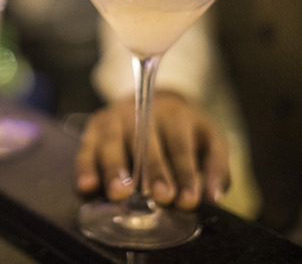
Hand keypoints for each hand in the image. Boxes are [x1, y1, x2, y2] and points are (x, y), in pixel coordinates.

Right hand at [75, 91, 229, 209]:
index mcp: (175, 116)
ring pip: (112, 143)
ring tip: (119, 194)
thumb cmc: (182, 131)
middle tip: (160, 197)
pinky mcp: (94, 128)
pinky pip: (86, 148)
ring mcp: (114, 119)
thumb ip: (216, 168)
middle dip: (153, 171)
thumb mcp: (208, 141)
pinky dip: (85, 167)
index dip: (185, 174)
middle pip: (145, 142)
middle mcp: (141, 113)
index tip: (188, 201)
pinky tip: (87, 186)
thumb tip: (213, 196)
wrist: (151, 101)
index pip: (180, 146)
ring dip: (115, 169)